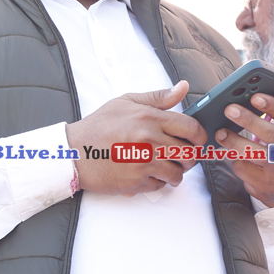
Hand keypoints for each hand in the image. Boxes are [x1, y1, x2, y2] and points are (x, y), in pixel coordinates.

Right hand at [65, 80, 205, 196]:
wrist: (74, 152)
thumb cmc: (98, 127)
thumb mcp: (126, 102)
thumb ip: (158, 97)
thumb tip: (183, 88)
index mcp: (150, 118)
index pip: (191, 128)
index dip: (200, 135)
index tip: (197, 139)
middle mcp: (150, 141)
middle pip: (189, 154)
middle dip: (190, 157)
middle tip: (182, 155)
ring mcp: (144, 163)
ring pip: (178, 174)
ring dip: (176, 172)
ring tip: (165, 166)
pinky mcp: (136, 182)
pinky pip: (160, 185)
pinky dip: (158, 182)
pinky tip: (147, 173)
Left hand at [214, 92, 273, 207]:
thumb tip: (250, 93)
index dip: (272, 105)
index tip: (255, 97)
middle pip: (272, 134)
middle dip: (249, 120)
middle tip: (230, 110)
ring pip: (255, 153)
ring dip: (235, 141)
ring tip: (221, 132)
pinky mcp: (265, 182)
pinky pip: (245, 168)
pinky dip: (234, 159)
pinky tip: (229, 153)